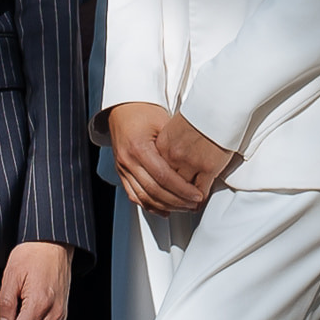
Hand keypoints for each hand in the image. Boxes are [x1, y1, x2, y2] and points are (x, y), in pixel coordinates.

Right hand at [104, 100, 236, 217]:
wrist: (123, 109)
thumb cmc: (144, 112)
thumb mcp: (164, 123)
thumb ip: (176, 145)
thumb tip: (197, 164)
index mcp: (139, 147)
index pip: (163, 176)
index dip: (182, 189)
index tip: (197, 195)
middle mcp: (128, 160)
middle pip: (154, 190)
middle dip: (177, 201)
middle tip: (194, 205)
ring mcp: (122, 168)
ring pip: (144, 197)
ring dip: (165, 206)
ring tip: (183, 208)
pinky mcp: (121, 172)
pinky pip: (134, 195)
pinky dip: (149, 205)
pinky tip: (164, 210)